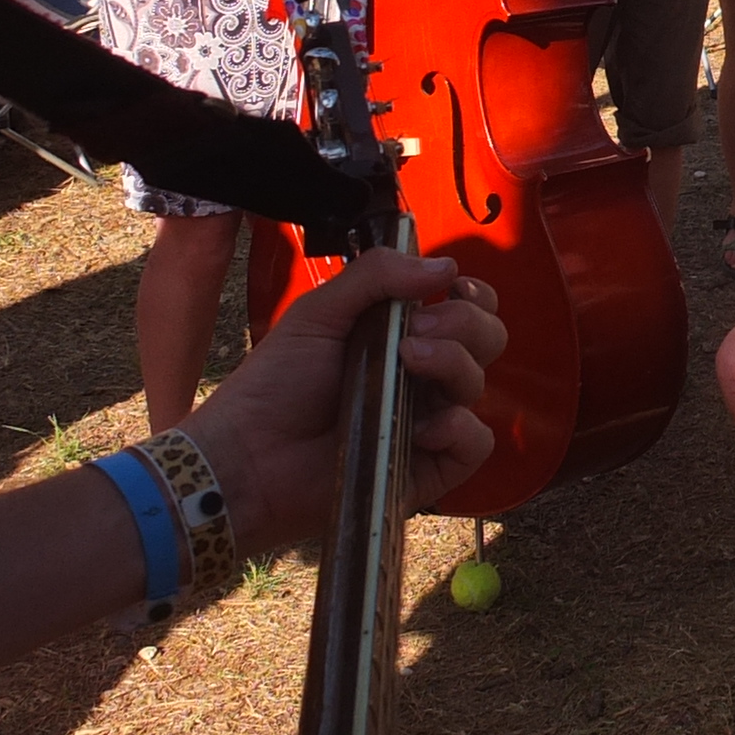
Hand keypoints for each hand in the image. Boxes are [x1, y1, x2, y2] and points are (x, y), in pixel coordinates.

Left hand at [180, 249, 508, 557]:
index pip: (466, 308)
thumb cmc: (274, 384)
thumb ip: (376, 276)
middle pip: (486, 339)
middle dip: (464, 322)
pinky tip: (423, 427)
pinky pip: (475, 443)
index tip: (451, 288)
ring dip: (452, 362)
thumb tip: (447, 264)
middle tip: (416, 331)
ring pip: (478, 383)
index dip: (472, 295)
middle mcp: (423, 378)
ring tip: (405, 363)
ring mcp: (428, 422)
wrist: (247, 456)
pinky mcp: (428, 469)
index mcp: (402, 337)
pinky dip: (460, 428)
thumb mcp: (318, 314)